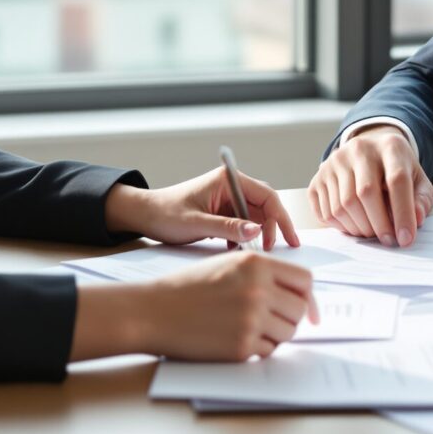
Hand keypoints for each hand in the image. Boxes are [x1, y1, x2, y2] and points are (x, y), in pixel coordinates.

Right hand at [70, 252, 318, 361]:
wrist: (153, 311)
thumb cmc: (188, 287)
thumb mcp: (228, 265)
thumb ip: (263, 274)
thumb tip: (297, 294)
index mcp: (257, 264)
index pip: (305, 280)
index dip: (307, 295)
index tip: (307, 308)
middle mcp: (258, 289)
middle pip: (300, 309)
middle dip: (291, 317)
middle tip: (272, 320)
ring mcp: (251, 319)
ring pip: (288, 332)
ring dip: (276, 334)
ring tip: (249, 328)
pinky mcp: (241, 346)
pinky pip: (268, 351)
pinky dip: (259, 349)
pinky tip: (236, 338)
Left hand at [105, 169, 301, 250]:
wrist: (145, 215)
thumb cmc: (166, 213)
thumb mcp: (197, 223)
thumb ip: (227, 227)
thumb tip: (256, 232)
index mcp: (227, 180)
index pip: (266, 195)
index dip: (280, 217)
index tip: (287, 240)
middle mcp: (231, 186)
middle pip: (265, 205)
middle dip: (273, 227)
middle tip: (277, 251)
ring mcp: (227, 199)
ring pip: (256, 216)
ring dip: (259, 234)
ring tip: (257, 253)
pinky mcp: (223, 211)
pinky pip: (243, 223)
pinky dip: (246, 237)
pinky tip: (238, 251)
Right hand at [307, 124, 432, 246]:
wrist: (369, 153)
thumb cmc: (396, 170)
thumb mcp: (417, 180)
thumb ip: (422, 200)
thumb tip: (417, 220)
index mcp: (390, 146)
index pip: (397, 180)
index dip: (403, 213)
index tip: (406, 239)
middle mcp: (358, 149)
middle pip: (365, 193)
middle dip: (379, 225)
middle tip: (388, 240)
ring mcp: (334, 162)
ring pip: (343, 205)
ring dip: (359, 229)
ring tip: (372, 232)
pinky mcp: (318, 178)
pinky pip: (325, 212)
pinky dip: (341, 227)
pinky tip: (354, 226)